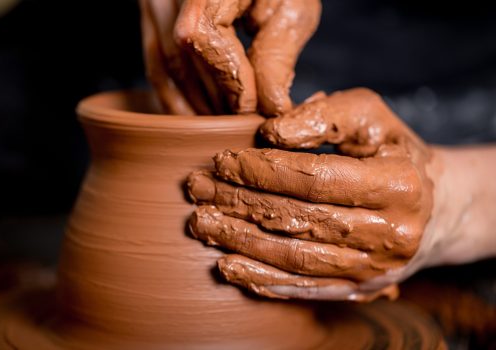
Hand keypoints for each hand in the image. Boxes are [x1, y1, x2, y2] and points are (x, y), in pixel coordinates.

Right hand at [140, 0, 320, 115]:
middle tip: (239, 127)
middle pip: (181, 55)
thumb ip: (277, 55)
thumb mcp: (291, 6)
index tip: (249, 108)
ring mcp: (155, 0)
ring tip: (222, 125)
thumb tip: (269, 108)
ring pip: (164, 63)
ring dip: (192, 103)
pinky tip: (196, 112)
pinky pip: (155, 59)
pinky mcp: (154, 13)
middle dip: (212, 99)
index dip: (227, 79)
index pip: (204, 35)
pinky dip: (174, 92)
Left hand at [186, 88, 444, 300]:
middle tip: (197, 190)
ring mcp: (375, 268)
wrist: (434, 206)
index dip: (262, 170)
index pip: (315, 178)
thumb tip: (270, 132)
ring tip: (201, 225)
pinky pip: (306, 289)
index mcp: (398, 183)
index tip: (221, 160)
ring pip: (296, 258)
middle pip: (299, 219)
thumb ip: (324, 116)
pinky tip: (230, 266)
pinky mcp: (361, 288)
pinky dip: (264, 280)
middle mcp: (390, 233)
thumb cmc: (393, 152)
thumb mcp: (370, 117)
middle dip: (239, 203)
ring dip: (241, 243)